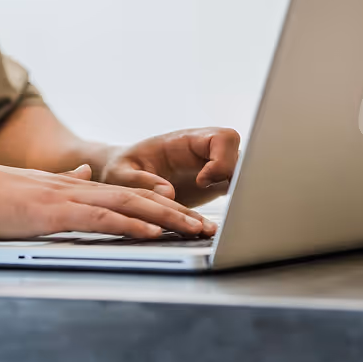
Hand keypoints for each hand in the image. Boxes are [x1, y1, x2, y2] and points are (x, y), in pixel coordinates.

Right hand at [0, 159, 216, 240]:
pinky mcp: (54, 213)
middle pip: (137, 197)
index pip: (125, 193)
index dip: (158, 203)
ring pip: (127, 205)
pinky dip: (130, 224)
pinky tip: (152, 233)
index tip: (186, 215)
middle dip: (175, 214)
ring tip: (195, 230)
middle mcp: (76, 188)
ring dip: (165, 219)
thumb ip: (63, 182)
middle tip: (207, 227)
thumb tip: (85, 173)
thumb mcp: (32, 188)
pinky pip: (101, 218)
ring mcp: (66, 199)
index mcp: (71, 186)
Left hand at [99, 128, 240, 208]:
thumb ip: (139, 180)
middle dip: (235, 175)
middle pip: (240, 153)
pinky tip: (208, 223)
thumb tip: (168, 192)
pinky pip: (233, 190)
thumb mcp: (120, 173)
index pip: (221, 137)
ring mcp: (209, 168)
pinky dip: (230, 206)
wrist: (124, 177)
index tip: (202, 180)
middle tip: (212, 194)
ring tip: (207, 216)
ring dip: (235, 193)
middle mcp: (202, 152)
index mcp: (183, 141)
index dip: (221, 159)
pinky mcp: (211, 186)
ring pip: (242, 173)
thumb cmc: (121, 168)